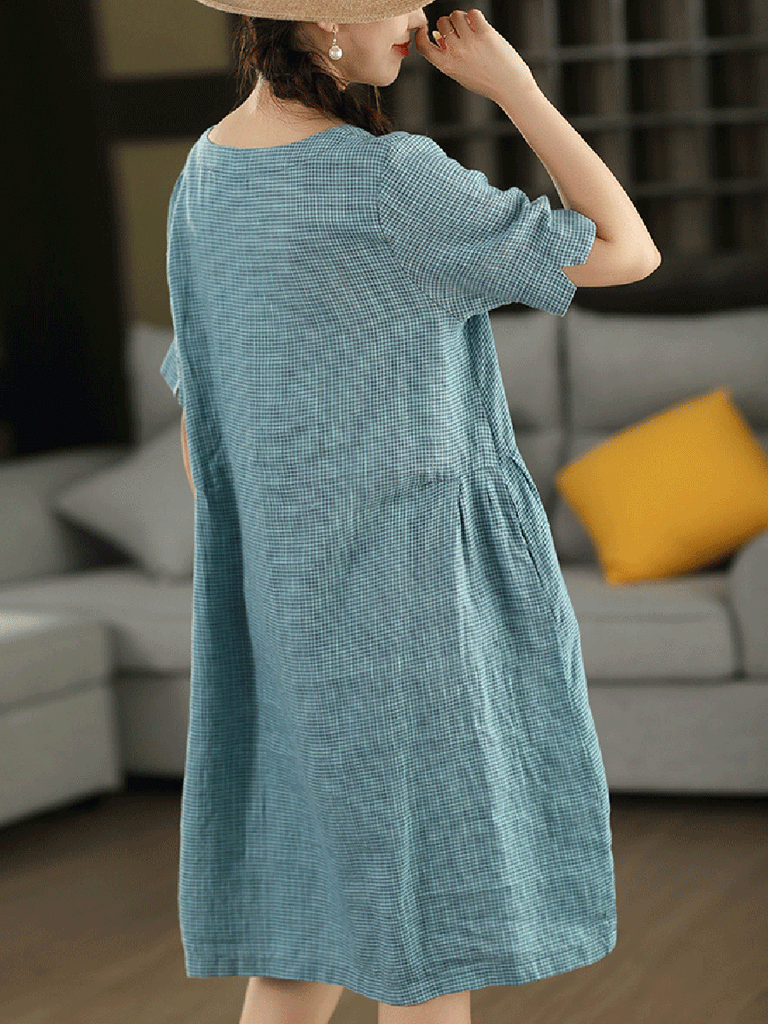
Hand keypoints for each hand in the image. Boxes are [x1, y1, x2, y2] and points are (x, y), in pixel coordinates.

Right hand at [412, 8, 536, 103]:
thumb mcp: (461, 73)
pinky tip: (479, 26)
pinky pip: (473, 13)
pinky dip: (474, 17)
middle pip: (442, 24)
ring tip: (470, 27)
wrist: (509, 86)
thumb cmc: (486, 82)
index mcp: (447, 65)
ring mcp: (470, 42)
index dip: (421, 35)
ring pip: (456, 15)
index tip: (426, 30)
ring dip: (462, 18)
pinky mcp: (484, 33)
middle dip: (449, 23)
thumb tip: (439, 35)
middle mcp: (456, 53)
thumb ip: (448, 57)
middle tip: (458, 30)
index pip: (424, 47)